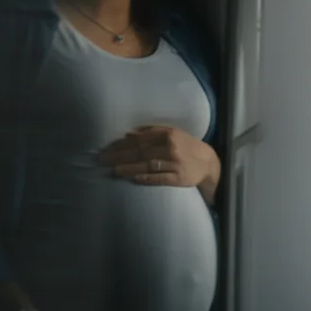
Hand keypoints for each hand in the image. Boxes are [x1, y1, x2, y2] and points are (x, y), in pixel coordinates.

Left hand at [98, 126, 219, 192]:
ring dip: (130, 168)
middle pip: (141, 152)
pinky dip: (148, 178)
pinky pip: (161, 178)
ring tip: (114, 170)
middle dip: (119, 156)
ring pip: (148, 165)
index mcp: (168, 134)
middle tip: (102, 160)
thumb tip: (128, 133)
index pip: (140, 139)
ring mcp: (176, 163)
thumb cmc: (186, 146)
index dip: (121, 144)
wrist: (208, 163)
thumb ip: (152, 131)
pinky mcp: (180, 178)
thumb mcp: (172, 133)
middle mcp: (171, 148)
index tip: (106, 148)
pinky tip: (135, 179)